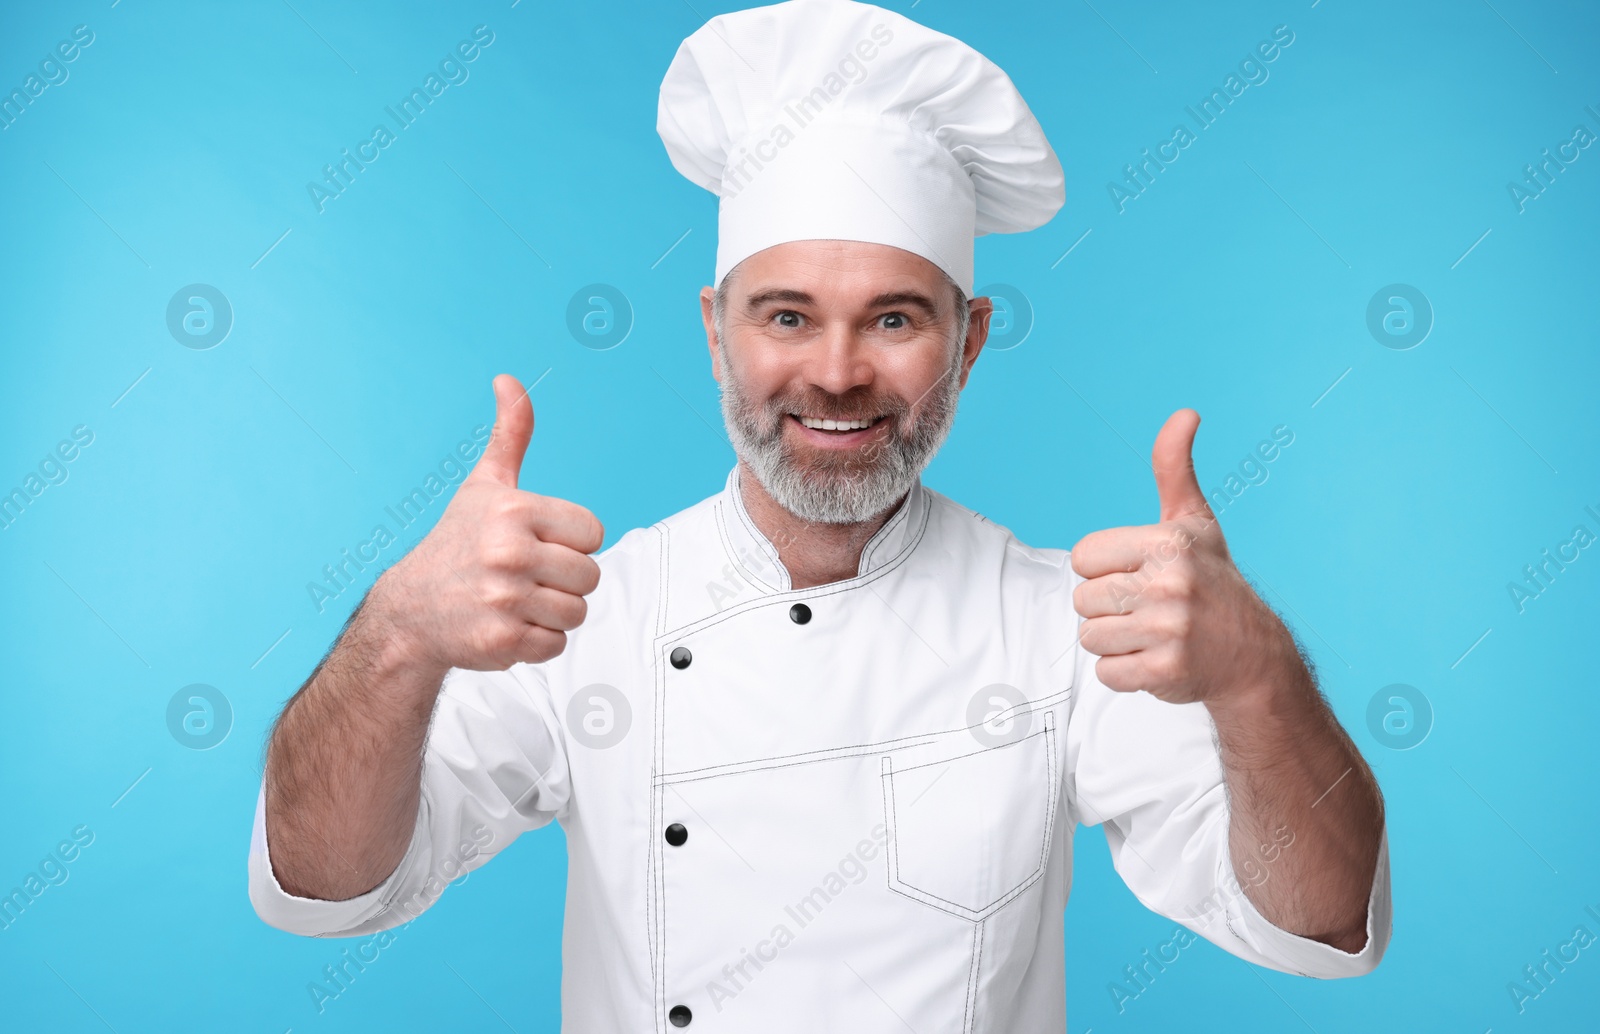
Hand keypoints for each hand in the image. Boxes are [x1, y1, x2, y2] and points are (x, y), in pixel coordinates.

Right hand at [372, 374, 604, 669]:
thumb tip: (510, 383)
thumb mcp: (485, 485)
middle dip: (563, 580)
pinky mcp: (502, 641)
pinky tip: (507, 623)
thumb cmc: (455, 545)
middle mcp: (509, 553)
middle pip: (590, 576)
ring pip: (577, 612)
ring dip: (552, 612)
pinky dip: (537, 641)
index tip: (538, 543)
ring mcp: (505, 599)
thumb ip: (510, 434)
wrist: (409, 611)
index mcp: (514, 511)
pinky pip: (556, 644)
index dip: (570, 541)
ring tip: (516, 600)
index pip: (593, 533)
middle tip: (525, 576)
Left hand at [1069, 409, 1296, 705]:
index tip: (1138, 574)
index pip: (1083, 557)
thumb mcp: (1194, 521)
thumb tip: (1185, 414)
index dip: (1103, 569)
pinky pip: (1107, 673)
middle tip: (1148, 608)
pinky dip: (1124, 673)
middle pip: (1083, 599)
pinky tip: (1155, 659)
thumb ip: (1174, 468)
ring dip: (1115, 641)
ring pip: (1090, 637)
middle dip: (1109, 608)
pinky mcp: (1165, 671)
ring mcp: (1168, 630)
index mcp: (1167, 543)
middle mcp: (1169, 584)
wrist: (1253, 654)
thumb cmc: (1213, 581)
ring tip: (1152, 633)